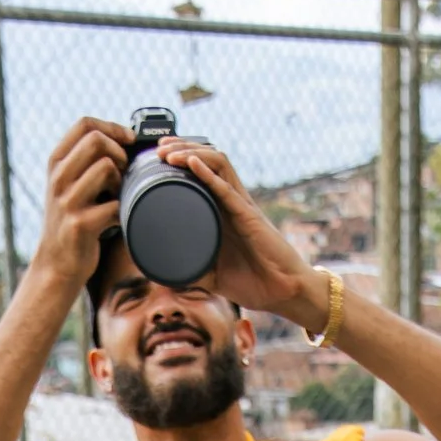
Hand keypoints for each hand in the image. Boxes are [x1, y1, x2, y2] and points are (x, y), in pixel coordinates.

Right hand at [30, 115, 131, 304]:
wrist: (56, 266)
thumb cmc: (71, 221)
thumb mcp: (68, 184)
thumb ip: (84, 161)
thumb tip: (124, 140)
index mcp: (56, 162)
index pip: (85, 124)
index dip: (112, 127)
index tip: (129, 139)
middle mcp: (58, 178)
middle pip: (96, 140)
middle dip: (119, 152)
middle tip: (124, 172)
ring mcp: (67, 201)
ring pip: (106, 168)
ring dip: (121, 181)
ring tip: (117, 197)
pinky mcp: (80, 225)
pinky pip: (114, 205)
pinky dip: (123, 212)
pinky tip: (117, 220)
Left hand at [151, 136, 324, 327]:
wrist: (284, 293)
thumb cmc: (254, 283)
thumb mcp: (213, 277)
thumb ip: (192, 271)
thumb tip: (162, 275)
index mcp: (222, 211)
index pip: (201, 172)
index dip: (180, 158)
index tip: (157, 157)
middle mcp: (231, 201)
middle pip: (207, 159)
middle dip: (182, 147)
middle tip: (158, 148)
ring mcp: (241, 205)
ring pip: (216, 163)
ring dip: (191, 152)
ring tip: (169, 152)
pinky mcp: (249, 215)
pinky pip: (227, 188)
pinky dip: (208, 174)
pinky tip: (192, 163)